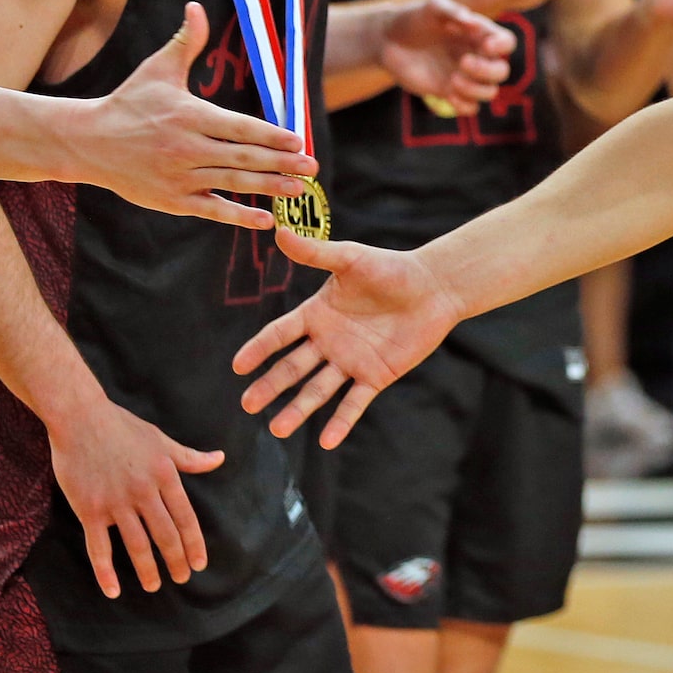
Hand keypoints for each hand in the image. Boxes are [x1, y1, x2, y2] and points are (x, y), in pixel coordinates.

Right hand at [46, 391, 222, 596]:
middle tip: (182, 578)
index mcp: (165, 476)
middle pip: (166, 535)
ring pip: (136, 545)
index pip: (186, 519)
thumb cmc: (123, 427)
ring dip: (147, 570)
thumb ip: (190, 458)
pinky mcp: (89, 510)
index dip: (194, 544)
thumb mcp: (162, 441)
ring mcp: (116, 503)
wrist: (80, 419)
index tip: (199, 563)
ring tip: (155, 586)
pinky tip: (113, 590)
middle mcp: (144, 492)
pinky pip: (99, 547)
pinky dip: (105, 572)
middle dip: (176, 561)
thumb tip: (219, 460)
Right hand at [78, 3, 317, 225]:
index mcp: (188, 116)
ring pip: (232, 183)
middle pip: (242, 157)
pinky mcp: (171, 199)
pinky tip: (266, 219)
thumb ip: (185, 41)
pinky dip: (239, 216)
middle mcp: (185, 147)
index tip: (299, 140)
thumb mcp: (157, 69)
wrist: (86, 141)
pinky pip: (211, 209)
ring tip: (299, 189)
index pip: (239, 127)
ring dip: (268, 188)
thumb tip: (196, 6)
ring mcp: (178, 176)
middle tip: (312, 166)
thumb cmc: (128, 102)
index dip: (271, 135)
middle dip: (281, 163)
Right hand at [232, 227, 464, 448]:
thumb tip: (277, 230)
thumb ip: (315, 252)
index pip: (280, 335)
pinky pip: (354, 401)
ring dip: (298, 409)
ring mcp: (351, 361)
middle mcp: (328, 342)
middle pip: (292, 368)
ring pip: (318, 390)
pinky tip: (327, 441)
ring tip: (277, 429)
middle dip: (270, 386)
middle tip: (248, 405)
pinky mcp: (376, 375)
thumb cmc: (392, 269)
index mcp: (317, 314)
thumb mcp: (350, 259)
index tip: (238, 366)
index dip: (259, 349)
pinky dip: (341, 421)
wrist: (434, 287)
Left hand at [377, 0, 516, 111]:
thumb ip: (452, 10)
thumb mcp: (431, 7)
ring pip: (490, 92)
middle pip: (501, 71)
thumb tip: (472, 22)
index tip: (486, 46)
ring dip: (476, 89)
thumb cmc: (413, 18)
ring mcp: (465, 76)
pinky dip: (465, 105)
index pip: (506, 42)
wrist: (389, 40)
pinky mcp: (451, 92)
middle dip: (487, 71)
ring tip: (453, 80)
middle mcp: (477, 56)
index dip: (502, 46)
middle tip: (463, 63)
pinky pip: (471, 107)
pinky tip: (449, 95)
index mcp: (479, 35)